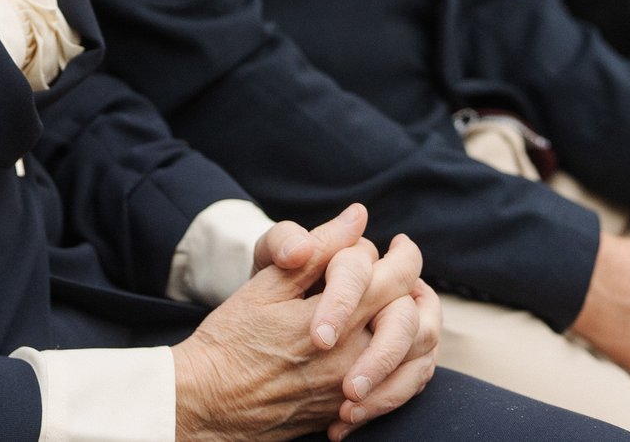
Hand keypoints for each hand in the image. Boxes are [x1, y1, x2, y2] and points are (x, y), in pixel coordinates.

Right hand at [173, 206, 439, 441]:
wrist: (208, 403)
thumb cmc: (230, 340)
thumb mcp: (266, 286)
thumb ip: (318, 249)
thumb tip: (357, 216)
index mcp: (337, 319)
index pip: (397, 279)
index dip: (406, 256)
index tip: (398, 244)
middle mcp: (353, 358)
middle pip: (416, 321)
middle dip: (419, 290)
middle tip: (406, 272)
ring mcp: (352, 390)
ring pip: (416, 360)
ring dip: (421, 328)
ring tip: (409, 305)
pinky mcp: (345, 412)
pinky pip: (400, 391)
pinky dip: (409, 366)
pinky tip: (396, 349)